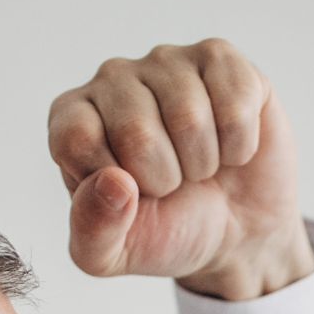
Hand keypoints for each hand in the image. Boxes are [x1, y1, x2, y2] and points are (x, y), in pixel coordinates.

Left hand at [46, 39, 313, 300]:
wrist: (238, 233)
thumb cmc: (168, 232)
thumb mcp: (113, 255)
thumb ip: (92, 231)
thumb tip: (113, 182)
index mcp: (73, 121)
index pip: (77, 137)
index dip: (113, 183)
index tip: (130, 196)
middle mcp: (112, 80)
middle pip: (135, 129)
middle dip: (166, 178)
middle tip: (174, 184)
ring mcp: (166, 62)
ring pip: (189, 115)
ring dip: (204, 162)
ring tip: (202, 167)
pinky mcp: (219, 58)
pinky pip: (234, 100)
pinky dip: (239, 143)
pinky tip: (231, 146)